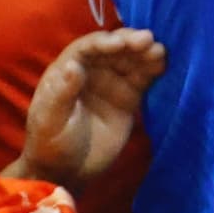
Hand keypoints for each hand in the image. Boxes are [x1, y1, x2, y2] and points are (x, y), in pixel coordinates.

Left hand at [14, 29, 165, 191]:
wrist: (67, 172)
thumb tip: (73, 66)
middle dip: (129, 41)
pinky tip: (163, 64)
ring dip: (145, 51)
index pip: (86, 48)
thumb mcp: (50, 121)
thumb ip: (61, 94)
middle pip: (112, 48)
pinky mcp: (129, 97)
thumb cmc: (50, 144)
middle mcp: (90, 71)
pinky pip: (143, 77)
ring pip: (131, 59)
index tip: (120, 43)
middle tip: (147, 40)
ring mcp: (111, 83)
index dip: (104, 42)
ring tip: (159, 50)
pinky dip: (154, 69)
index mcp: (66, 71)